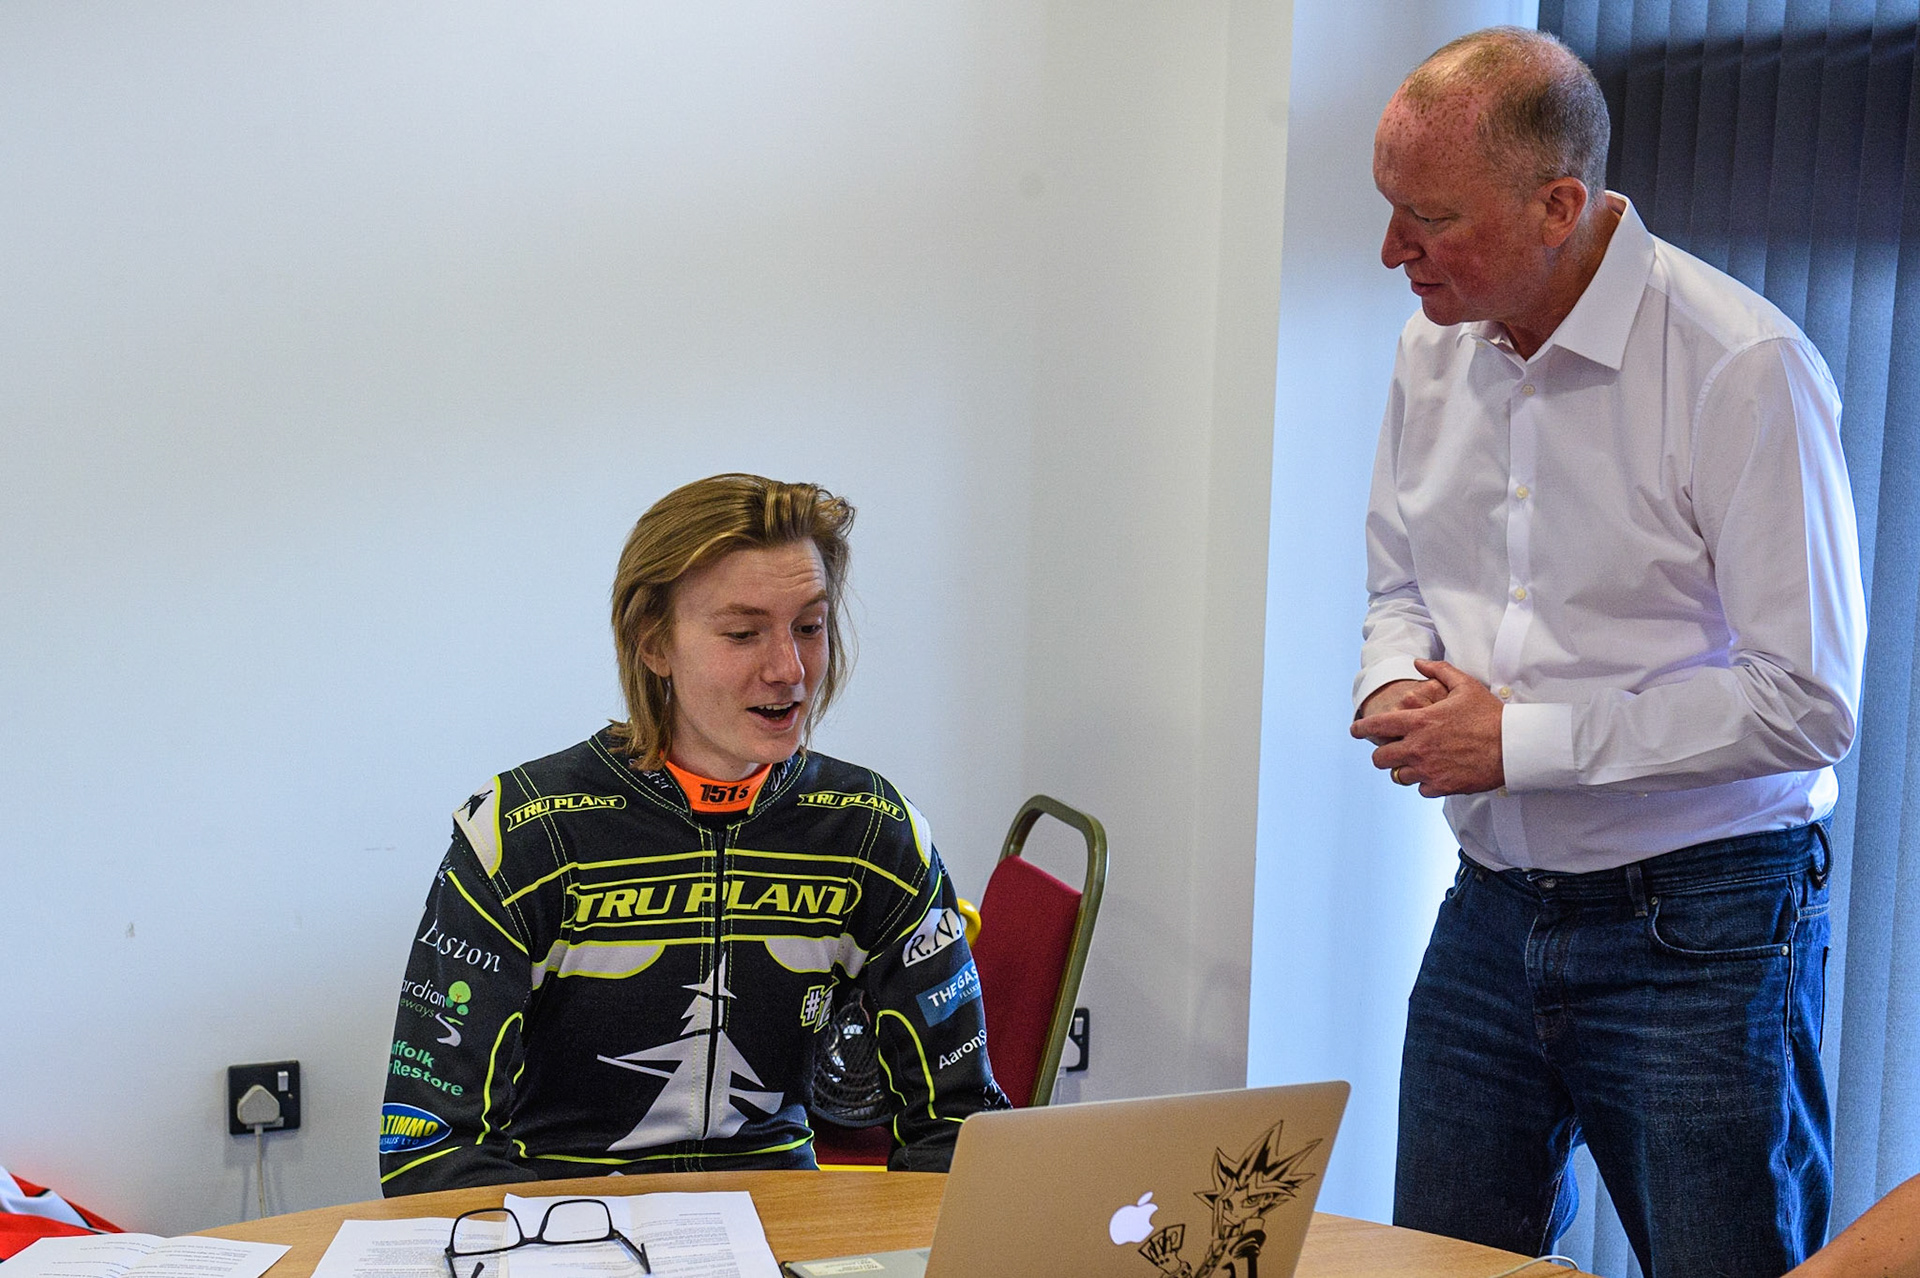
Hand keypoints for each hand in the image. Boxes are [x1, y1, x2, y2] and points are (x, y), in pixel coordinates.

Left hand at [1350, 659, 1504, 795]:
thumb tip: (1419, 662)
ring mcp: (1428, 769)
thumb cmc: (1490, 714)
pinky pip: (1420, 789)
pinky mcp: (1441, 786)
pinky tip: (1434, 773)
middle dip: (1382, 753)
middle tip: (1389, 750)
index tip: (1355, 730)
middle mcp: (1417, 747)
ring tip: (1414, 762)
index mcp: (1419, 721)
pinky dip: (1424, 783)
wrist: (1513, 746)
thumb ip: (1439, 670)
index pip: (1377, 726)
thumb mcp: (1465, 685)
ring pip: (1398, 776)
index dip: (1361, 729)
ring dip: (1403, 769)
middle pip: (1380, 758)